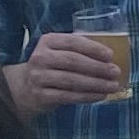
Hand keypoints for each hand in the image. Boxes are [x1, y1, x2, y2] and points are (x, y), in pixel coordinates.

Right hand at [10, 32, 131, 112]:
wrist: (23, 87)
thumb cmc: (51, 66)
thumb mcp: (59, 51)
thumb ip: (79, 49)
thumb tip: (110, 56)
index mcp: (48, 41)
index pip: (73, 42)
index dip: (93, 48)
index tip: (111, 55)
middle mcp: (40, 57)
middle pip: (73, 61)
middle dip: (97, 67)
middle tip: (116, 72)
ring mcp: (38, 77)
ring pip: (71, 80)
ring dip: (95, 84)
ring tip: (112, 86)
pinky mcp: (40, 95)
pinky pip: (67, 96)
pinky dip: (86, 97)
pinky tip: (100, 96)